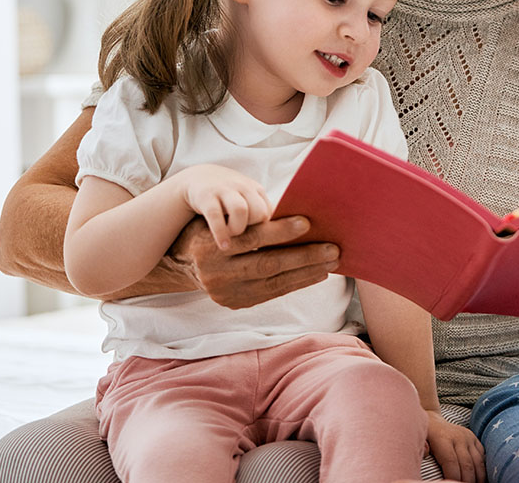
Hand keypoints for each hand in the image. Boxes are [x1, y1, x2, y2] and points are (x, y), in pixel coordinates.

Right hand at [169, 215, 339, 309]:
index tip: (307, 223)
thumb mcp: (223, 219)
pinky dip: (297, 283)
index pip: (252, 238)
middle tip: (332, 249)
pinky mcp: (236, 304)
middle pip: (267, 265)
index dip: (280, 231)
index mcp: (210, 246)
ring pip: (274, 283)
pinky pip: (272, 294)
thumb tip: (294, 214)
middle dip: (304, 257)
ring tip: (331, 262)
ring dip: (307, 272)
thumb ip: (250, 219)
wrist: (186, 263)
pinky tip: (316, 274)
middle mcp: (215, 274)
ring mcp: (225, 293)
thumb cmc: (213, 229)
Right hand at [180, 164, 271, 248]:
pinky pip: (215, 215)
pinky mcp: (205, 196)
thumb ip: (262, 215)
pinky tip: (224, 245)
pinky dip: (221, 232)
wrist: (196, 179)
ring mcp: (224, 190)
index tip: (265, 243)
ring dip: (238, 229)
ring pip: (241, 210)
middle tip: (246, 241)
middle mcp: (243, 187)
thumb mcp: (247, 201)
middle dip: (256, 231)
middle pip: (260, 212)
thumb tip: (285, 234)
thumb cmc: (227, 200)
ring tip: (231, 243)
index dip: (269, 231)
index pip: (271, 213)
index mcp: (256, 191)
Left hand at [425, 409, 484, 482]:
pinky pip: (482, 456)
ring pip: (478, 462)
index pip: (451, 462)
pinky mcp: (475, 439)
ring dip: (478, 479)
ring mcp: (468, 438)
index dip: (453, 478)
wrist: (434, 421)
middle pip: (467, 465)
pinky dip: (482, 470)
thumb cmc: (425, 436)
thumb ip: (422, 449)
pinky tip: (479, 479)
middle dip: (466, 482)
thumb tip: (425, 454)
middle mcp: (458, 437)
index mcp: (442, 439)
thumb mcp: (419, 440)